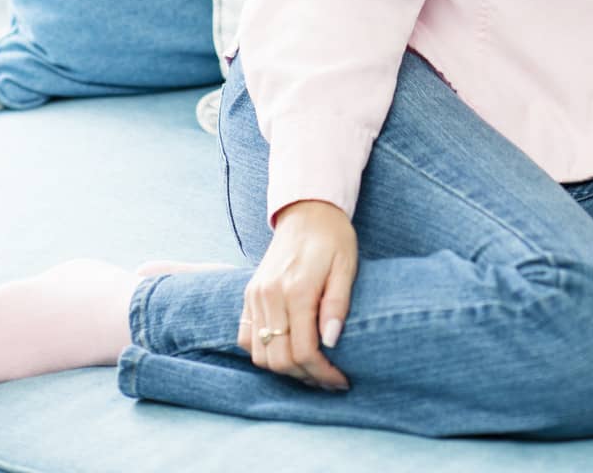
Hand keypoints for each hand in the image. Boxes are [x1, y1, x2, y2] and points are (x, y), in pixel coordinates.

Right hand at [237, 198, 356, 390]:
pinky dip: (264, 353)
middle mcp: (270, 295)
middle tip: (328, 380)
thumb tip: (331, 342)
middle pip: (280, 360)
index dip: (323, 374)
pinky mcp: (248, 295)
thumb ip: (337, 304)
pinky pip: (246, 339)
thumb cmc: (333, 239)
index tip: (340, 381)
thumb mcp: (346, 266)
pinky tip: (287, 350)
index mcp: (296, 289)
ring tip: (310, 369)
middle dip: (306, 377)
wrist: (307, 211)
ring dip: (284, 369)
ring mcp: (255, 296)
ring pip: (260, 355)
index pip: (303, 352)